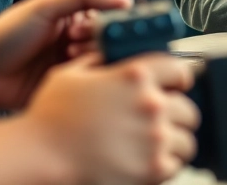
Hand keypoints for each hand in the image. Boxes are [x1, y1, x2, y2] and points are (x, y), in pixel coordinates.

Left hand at [0, 0, 133, 108]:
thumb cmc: (6, 35)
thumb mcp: (45, 7)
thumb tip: (125, 0)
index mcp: (75, 20)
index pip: (111, 18)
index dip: (110, 20)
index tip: (100, 23)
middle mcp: (78, 43)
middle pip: (110, 42)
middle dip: (98, 39)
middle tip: (75, 39)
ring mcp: (73, 68)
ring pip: (104, 64)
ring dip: (90, 57)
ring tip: (68, 54)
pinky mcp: (68, 91)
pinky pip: (91, 87)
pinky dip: (86, 78)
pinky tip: (68, 72)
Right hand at [22, 52, 199, 184]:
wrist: (38, 157)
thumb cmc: (49, 118)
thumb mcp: (72, 74)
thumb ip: (102, 61)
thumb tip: (116, 57)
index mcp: (135, 75)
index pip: (180, 70)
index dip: (178, 80)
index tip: (175, 88)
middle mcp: (151, 103)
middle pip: (187, 108)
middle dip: (175, 116)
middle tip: (160, 123)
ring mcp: (154, 137)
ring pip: (186, 139)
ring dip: (173, 142)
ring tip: (155, 146)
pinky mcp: (153, 168)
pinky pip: (176, 165)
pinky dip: (166, 165)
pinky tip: (148, 162)